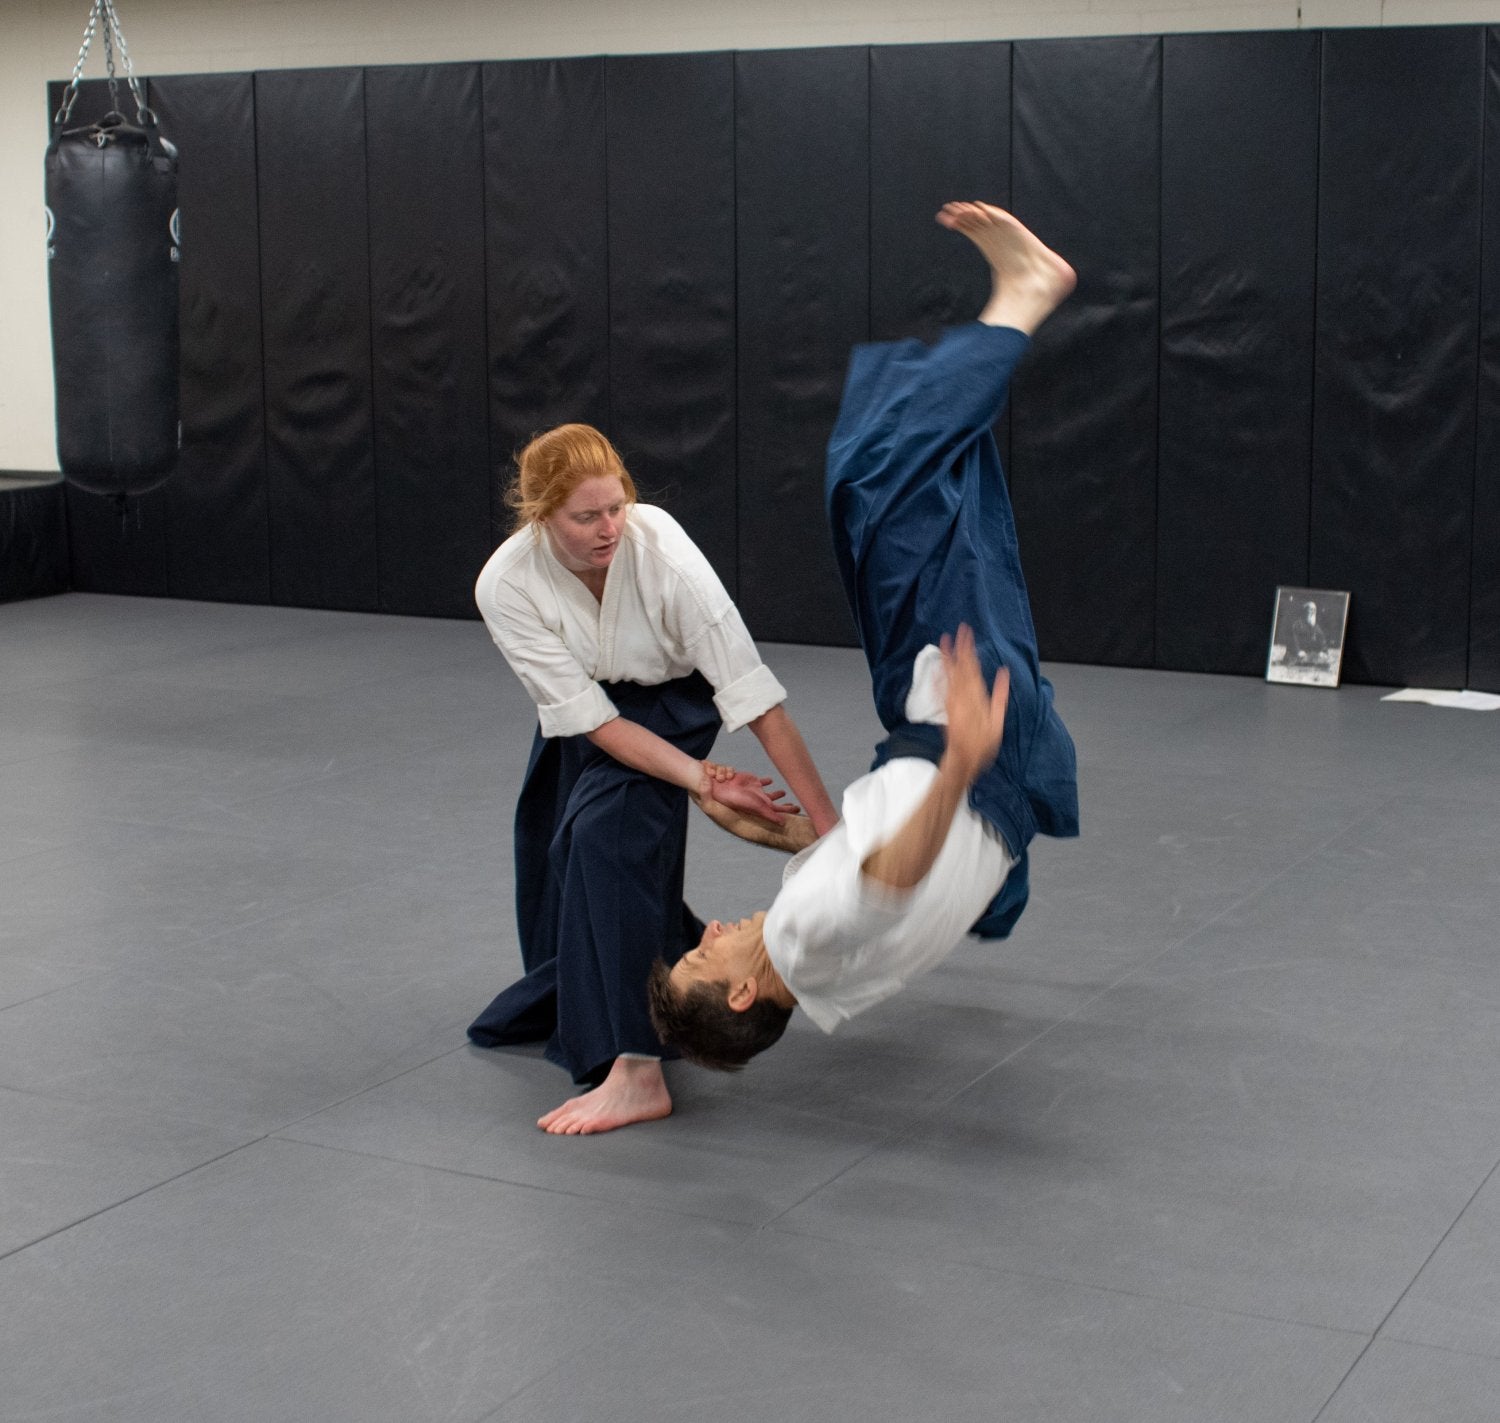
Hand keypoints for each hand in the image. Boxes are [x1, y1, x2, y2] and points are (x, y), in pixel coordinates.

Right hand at [705, 766, 799, 826]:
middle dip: (784, 805)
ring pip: (769, 792)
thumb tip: (784, 823)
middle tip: (794, 806)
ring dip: (777, 793)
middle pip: (776, 803)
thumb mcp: (757, 807)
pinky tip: (770, 781)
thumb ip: (770, 815)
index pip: (779, 810)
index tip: (798, 809)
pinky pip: (760, 781)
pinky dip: (766, 781)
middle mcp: (760, 799)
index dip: (789, 810)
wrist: (722, 788)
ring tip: (783, 792)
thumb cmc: (737, 800)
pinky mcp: (751, 781)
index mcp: (762, 806)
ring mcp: (756, 790)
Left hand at [939, 625, 1008, 783]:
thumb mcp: (997, 722)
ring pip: (950, 675)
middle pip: (961, 667)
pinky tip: (935, 665)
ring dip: (947, 657)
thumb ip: (1000, 695)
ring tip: (943, 641)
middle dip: (960, 648)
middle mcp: (962, 696)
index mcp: (977, 697)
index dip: (969, 650)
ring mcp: (952, 701)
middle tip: (959, 630)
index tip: (968, 635)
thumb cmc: (983, 744)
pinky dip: (938, 676)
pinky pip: (940, 689)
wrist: (963, 759)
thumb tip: (1004, 672)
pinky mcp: (946, 708)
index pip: (973, 667)